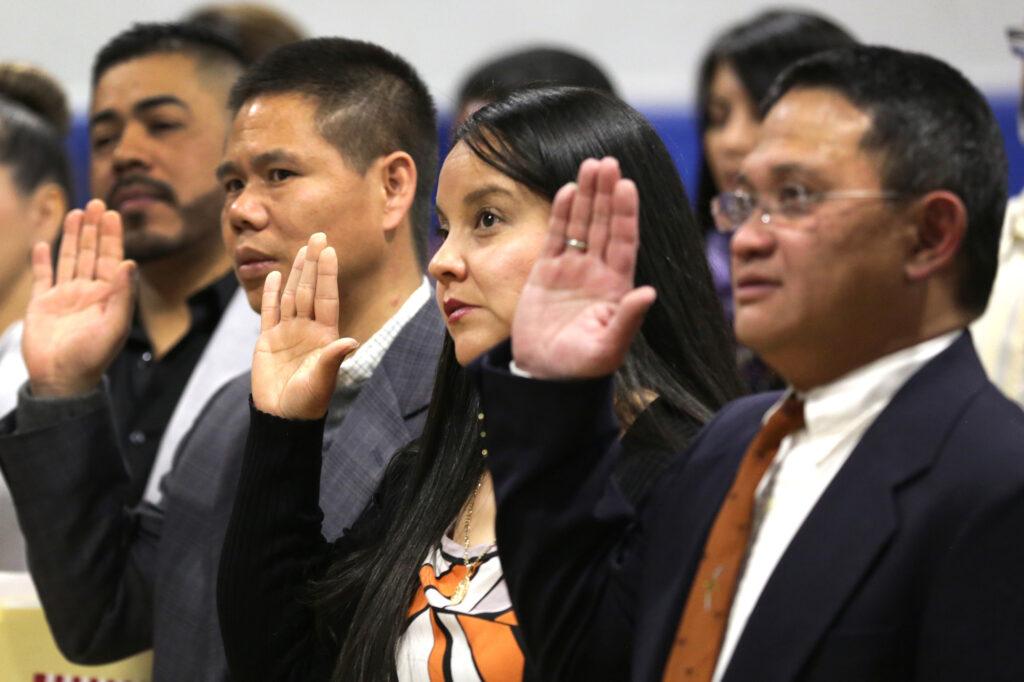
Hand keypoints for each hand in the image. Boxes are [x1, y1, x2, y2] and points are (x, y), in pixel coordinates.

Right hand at [23, 199, 136, 396]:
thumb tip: (129, 262)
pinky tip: (44, 242)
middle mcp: (88, 292)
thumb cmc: (93, 357)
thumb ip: (123, 294)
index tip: (112, 213)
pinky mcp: (42, 304)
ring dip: (72, 236)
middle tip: (96, 202)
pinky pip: (42, 276)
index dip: (112, 236)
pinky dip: (43, 260)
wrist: (61, 379)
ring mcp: (64, 296)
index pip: (111, 258)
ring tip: (75, 212)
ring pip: (69, 259)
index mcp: (108, 296)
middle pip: (91, 253)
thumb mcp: (115, 326)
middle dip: (94, 228)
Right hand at [251, 233, 358, 419]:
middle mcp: (308, 330)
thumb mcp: (322, 379)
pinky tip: (274, 275)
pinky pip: (270, 312)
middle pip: (310, 290)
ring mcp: (288, 333)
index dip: (328, 274)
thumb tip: (351, 341)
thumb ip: (333, 358)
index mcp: (325, 336)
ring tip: (302, 249)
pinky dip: (271, 294)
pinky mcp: (268, 341)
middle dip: (314, 263)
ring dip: (296, 272)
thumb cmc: (307, 402)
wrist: (282, 417)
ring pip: (292, 295)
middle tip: (318, 236)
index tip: (330, 251)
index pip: (326, 298)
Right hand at [511, 157, 654, 378]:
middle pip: (604, 225)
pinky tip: (569, 191)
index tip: (626, 185)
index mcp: (616, 287)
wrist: (543, 378)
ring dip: (587, 197)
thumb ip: (628, 319)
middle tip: (607, 162)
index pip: (624, 242)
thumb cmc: (580, 368)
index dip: (625, 213)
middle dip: (606, 194)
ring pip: (582, 225)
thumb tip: (649, 293)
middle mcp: (597, 273)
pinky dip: (563, 215)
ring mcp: (572, 271)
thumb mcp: (608, 348)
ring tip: (591, 165)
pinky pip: (557, 238)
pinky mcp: (546, 274)